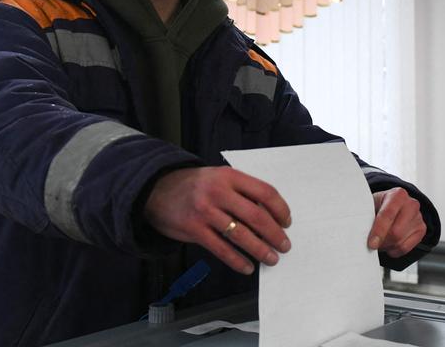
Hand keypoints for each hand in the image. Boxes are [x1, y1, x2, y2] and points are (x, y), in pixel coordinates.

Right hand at [144, 166, 290, 275]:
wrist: (157, 189)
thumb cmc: (196, 185)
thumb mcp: (220, 177)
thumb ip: (242, 192)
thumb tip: (270, 216)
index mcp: (230, 176)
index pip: (265, 192)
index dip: (280, 209)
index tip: (287, 222)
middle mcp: (218, 192)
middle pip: (256, 216)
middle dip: (274, 234)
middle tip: (284, 245)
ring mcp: (205, 211)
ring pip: (241, 235)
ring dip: (260, 249)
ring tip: (271, 258)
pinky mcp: (194, 229)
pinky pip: (221, 249)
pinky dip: (237, 260)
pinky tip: (247, 267)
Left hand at [367, 188, 425, 258]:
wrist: (393, 205)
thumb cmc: (379, 205)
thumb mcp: (370, 205)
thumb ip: (366, 216)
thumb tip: (358, 232)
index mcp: (398, 195)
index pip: (388, 215)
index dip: (379, 231)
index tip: (371, 244)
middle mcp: (411, 204)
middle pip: (396, 233)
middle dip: (382, 241)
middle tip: (372, 243)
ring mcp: (418, 217)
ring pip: (400, 242)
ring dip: (387, 246)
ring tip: (381, 239)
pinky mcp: (422, 229)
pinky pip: (405, 248)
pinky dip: (394, 250)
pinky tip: (389, 243)